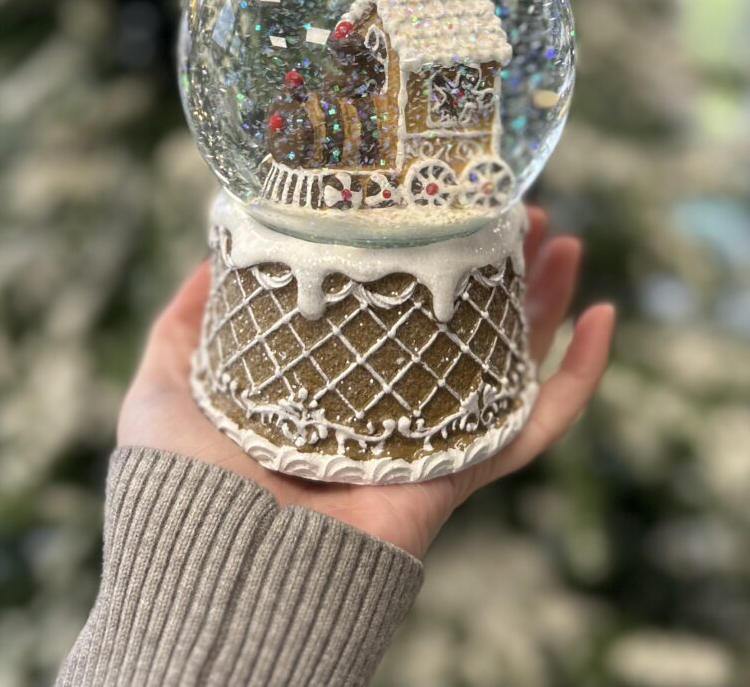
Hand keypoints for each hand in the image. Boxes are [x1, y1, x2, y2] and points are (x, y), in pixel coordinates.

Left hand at [118, 208, 613, 559]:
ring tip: (563, 239)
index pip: (392, 307)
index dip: (422, 255)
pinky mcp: (460, 468)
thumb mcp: (169, 379)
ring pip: (508, 358)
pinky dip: (580, 377)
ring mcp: (428, 434)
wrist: (214, 566)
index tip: (438, 204)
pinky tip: (602, 319)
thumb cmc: (181, 482)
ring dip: (545, 298)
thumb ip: (190, 318)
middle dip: (493, 264)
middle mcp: (385, 402)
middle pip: (460, 323)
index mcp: (331, 378)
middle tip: (516, 208)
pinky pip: (537, 424)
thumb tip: (211, 256)